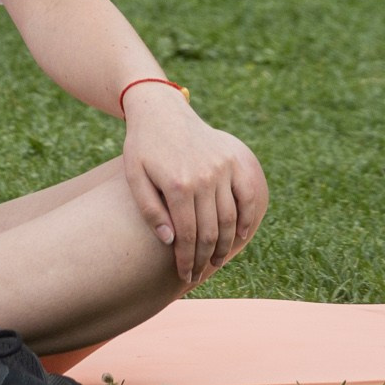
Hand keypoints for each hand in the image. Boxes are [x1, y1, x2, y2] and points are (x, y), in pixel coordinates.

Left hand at [121, 87, 267, 283]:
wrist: (160, 109)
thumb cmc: (142, 146)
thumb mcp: (134, 176)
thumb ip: (150, 210)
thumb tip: (171, 241)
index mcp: (177, 184)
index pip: (187, 235)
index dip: (187, 259)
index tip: (184, 275)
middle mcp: (204, 177)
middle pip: (211, 231)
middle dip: (204, 259)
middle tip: (199, 274)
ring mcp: (223, 167)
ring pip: (231, 218)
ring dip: (226, 245)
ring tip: (216, 261)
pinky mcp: (235, 159)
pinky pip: (249, 195)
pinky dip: (249, 218)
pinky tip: (241, 236)